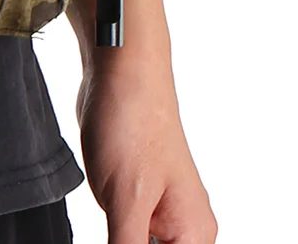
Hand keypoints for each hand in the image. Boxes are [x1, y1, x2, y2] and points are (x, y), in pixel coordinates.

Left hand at [78, 62, 215, 243]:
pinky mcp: (137, 193)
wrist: (120, 71)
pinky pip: (127, 231)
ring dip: (117, 240)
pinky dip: (114, 237)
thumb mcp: (125, 203)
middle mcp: (185, 228)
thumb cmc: (132, 125)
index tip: (118, 238)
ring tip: (107, 211)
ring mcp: (161, 209)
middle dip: (124, 243)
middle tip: (110, 224)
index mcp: (194, 237)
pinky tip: (102, 219)